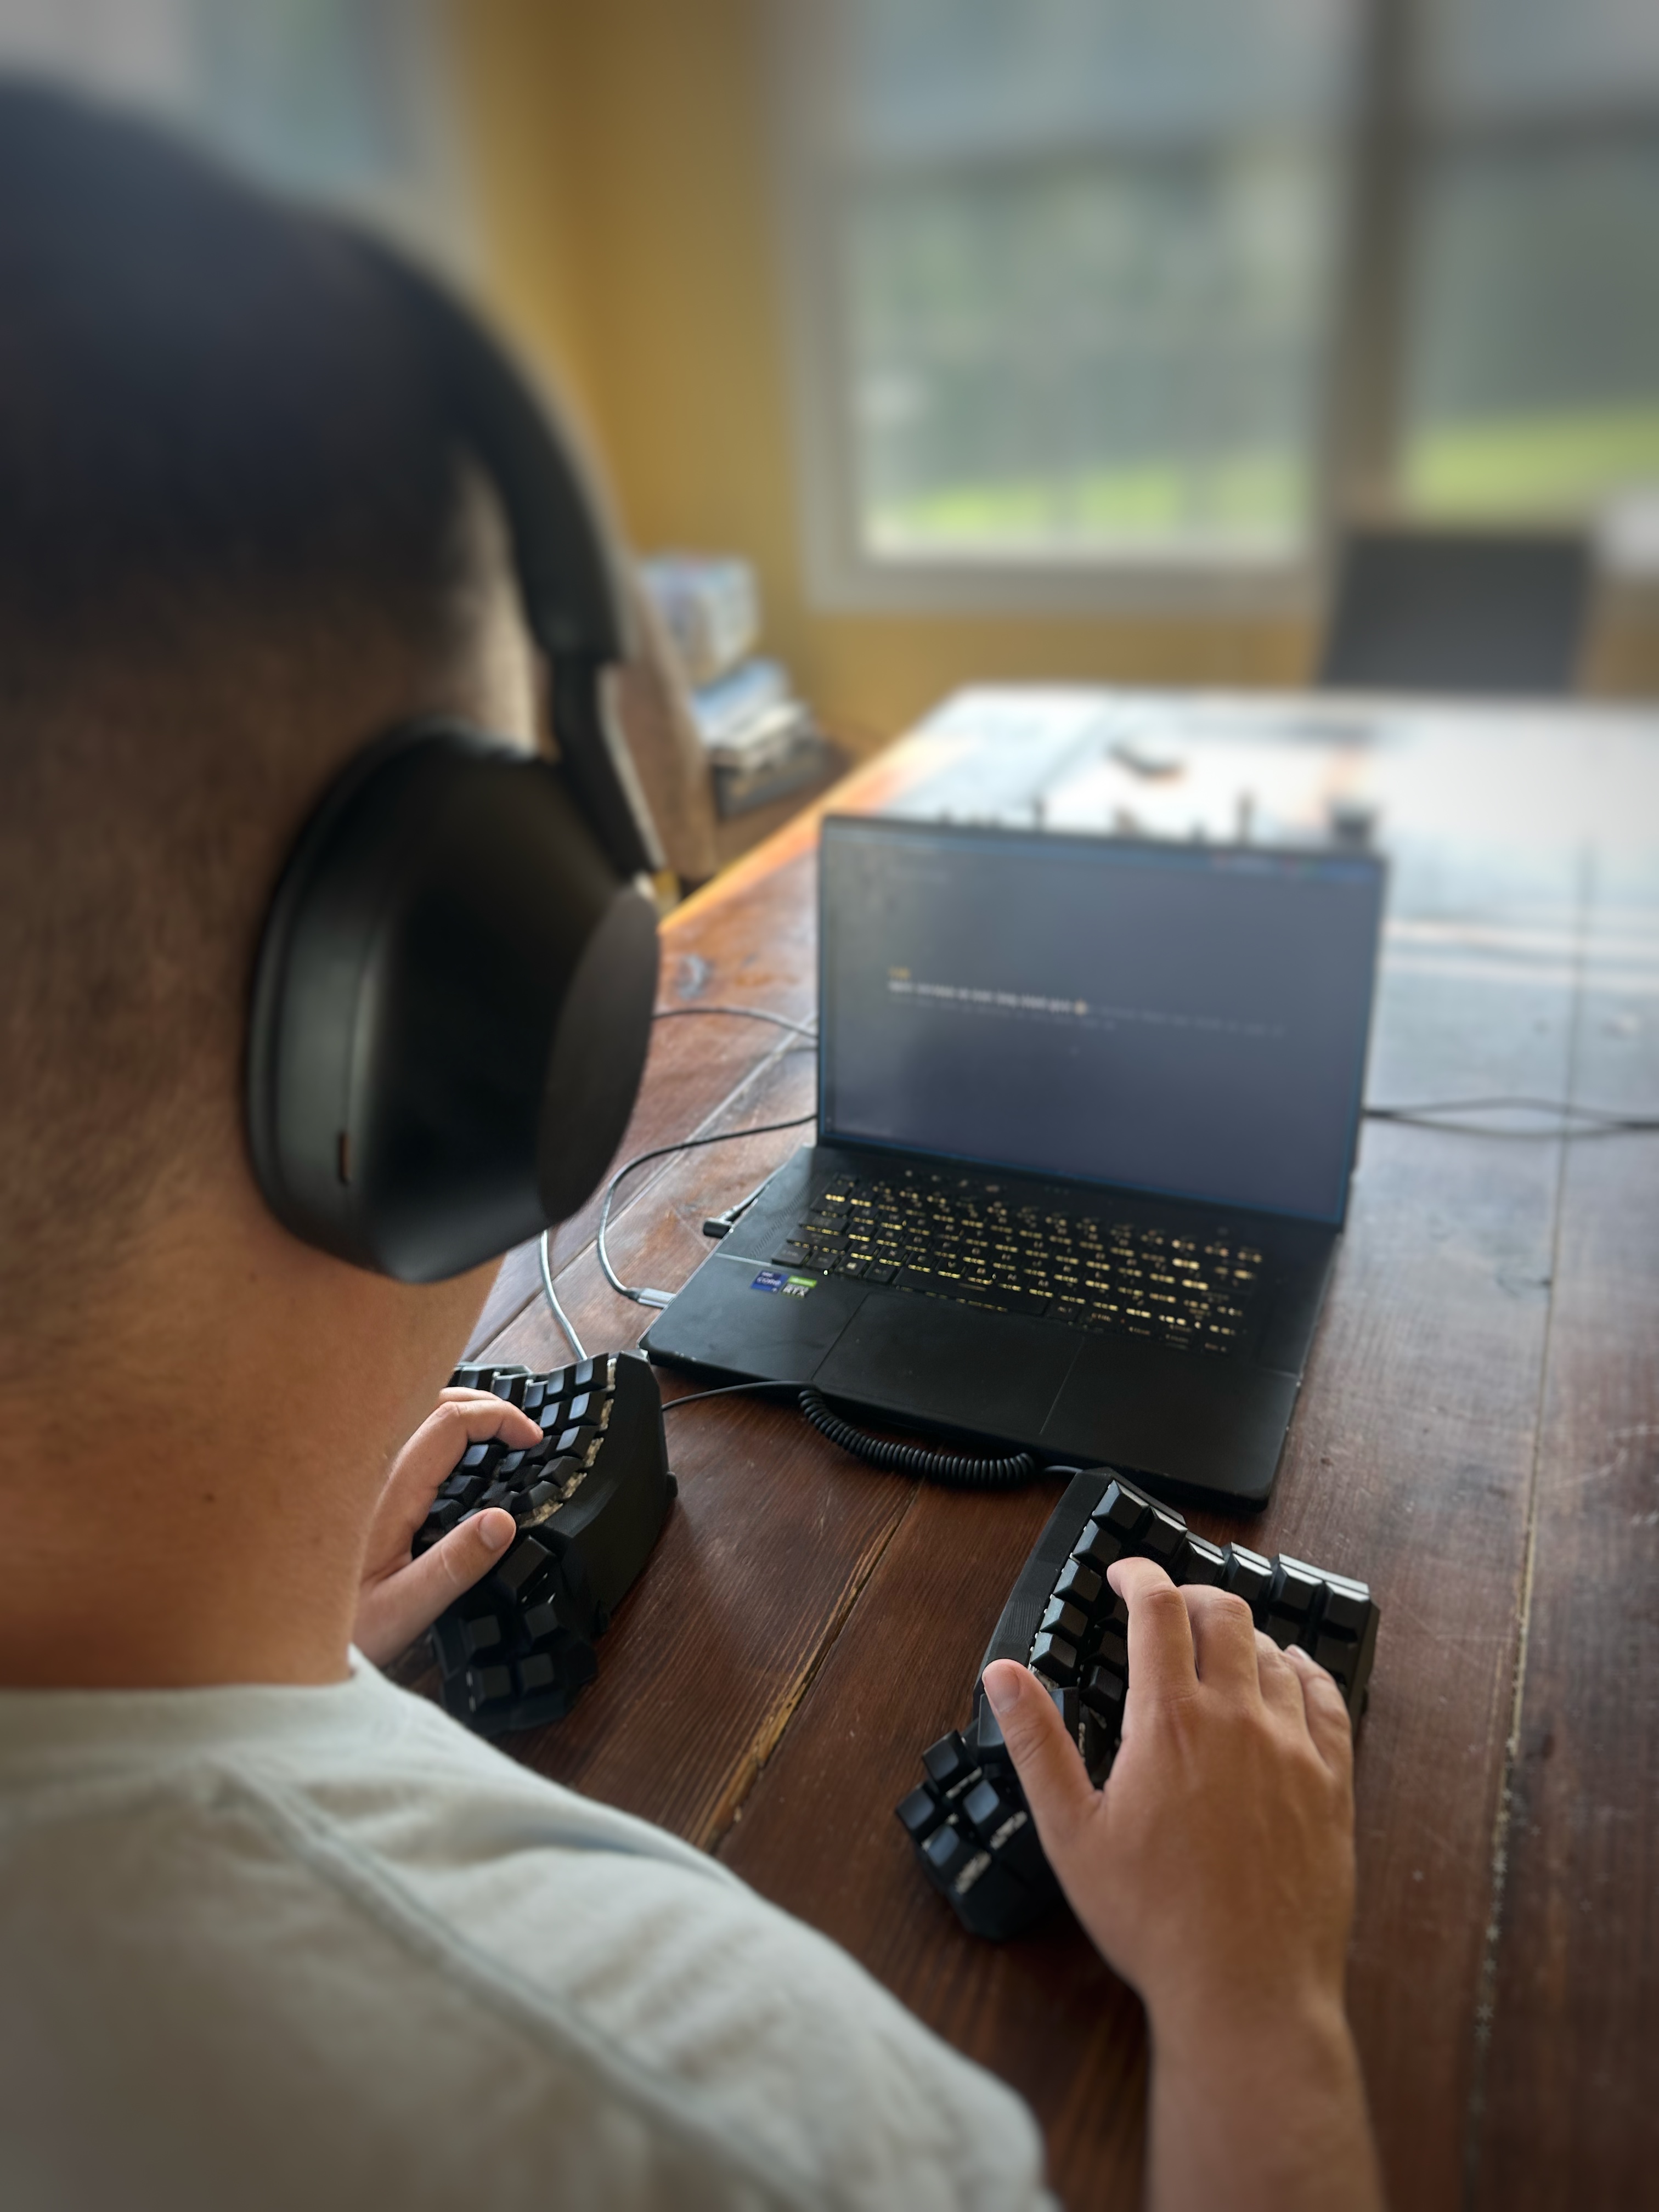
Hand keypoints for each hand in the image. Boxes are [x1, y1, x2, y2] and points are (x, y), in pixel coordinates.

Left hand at [353, 1391, 538, 1665]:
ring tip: (485, 1427)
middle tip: (516, 1425)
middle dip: (480, 1401)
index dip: (499, 1418)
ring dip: (449, 1407)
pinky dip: (421, 1426)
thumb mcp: (404, 1610)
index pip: (451, 1421)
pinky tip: (435, 1451)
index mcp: (387, 1491)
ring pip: (403, 1411)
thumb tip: (504, 1521)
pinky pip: (384, 1433)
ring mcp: (349, 1471)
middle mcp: (365, 1469)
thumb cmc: (337, 1630)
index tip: (531, 1438)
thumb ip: (456, 1565)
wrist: (265, 1634)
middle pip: (427, 1399)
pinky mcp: (339, 1484)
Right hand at [982, 1556, 1382, 2211]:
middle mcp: (1237, 1719)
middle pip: (1223, 1615)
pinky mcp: (1332, 1784)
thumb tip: (1002, 1675)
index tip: (1125, 1574)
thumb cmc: (1154, 1921)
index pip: (1158, 1610)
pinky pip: (1327, 1700)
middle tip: (1167, 1608)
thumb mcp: (1071, 1832)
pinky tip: (1290, 1676)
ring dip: (1242, 1636)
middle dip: (1190, 1596)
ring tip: (1219, 1646)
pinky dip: (1304, 1672)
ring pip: (1274, 1653)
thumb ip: (1036, 1742)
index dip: (1139, 1575)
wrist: (1248, 1992)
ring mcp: (1293, 1749)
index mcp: (1169, 1722)